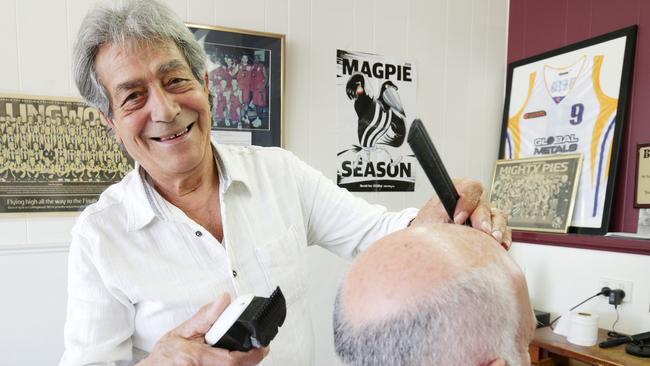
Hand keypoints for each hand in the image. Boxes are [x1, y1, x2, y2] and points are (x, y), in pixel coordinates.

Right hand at [139, 293, 268, 365]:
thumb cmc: (165, 355)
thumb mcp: (182, 331)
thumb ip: (205, 317)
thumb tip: (223, 300)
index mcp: (194, 357)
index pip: (231, 360)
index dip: (251, 355)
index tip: (263, 347)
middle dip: (249, 358)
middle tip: (257, 348)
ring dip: (241, 361)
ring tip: (243, 352)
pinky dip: (231, 364)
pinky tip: (229, 358)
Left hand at [410, 178, 511, 249]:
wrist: (433, 243)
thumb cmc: (430, 228)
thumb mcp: (430, 217)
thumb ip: (439, 211)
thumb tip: (447, 212)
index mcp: (458, 192)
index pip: (469, 188)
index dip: (466, 201)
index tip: (458, 218)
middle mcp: (474, 201)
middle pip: (485, 204)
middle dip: (482, 218)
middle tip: (480, 230)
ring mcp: (486, 215)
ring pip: (498, 216)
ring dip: (497, 228)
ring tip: (492, 239)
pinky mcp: (493, 230)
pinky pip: (505, 231)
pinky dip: (504, 238)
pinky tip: (501, 245)